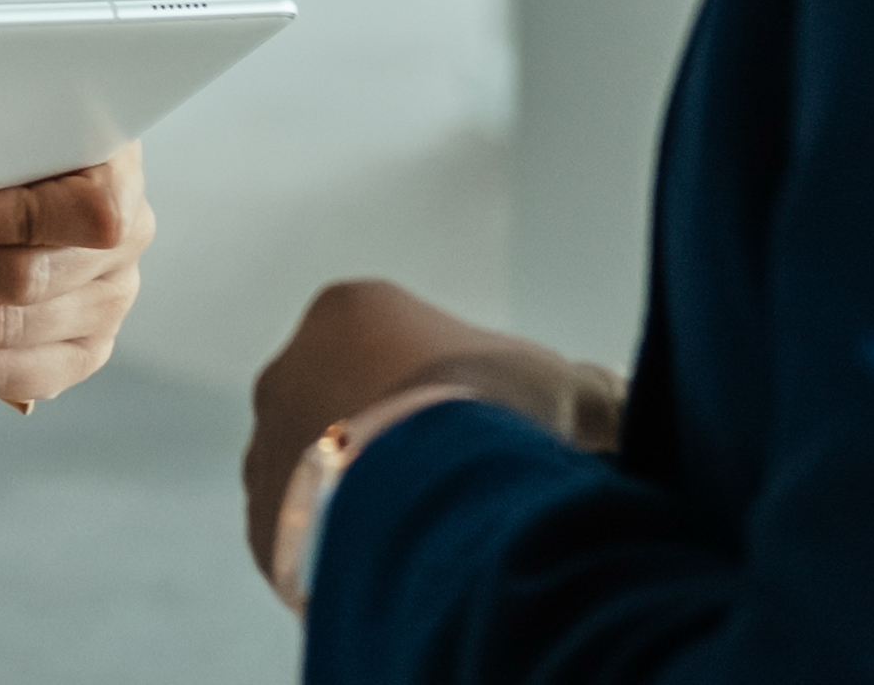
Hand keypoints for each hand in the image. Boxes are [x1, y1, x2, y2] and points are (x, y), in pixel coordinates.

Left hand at [0, 148, 150, 410]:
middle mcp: (126, 246)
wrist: (32, 197)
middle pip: (28, 280)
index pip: (91, 214)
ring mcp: (110, 306)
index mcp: (117, 177)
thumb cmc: (10, 159)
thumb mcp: (4, 135)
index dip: (18, 220)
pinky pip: (6, 374)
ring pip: (5, 330)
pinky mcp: (84, 354)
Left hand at [241, 277, 618, 575]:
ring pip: (323, 472)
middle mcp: (289, 369)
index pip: (403, 347)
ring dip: (367, 494)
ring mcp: (267, 448)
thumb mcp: (566, 387)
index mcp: (351, 312)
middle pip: (355, 405)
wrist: (428, 500)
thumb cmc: (493, 422)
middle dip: (402, 440)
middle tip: (464, 484)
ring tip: (432, 529)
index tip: (491, 431)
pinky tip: (397, 561)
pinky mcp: (263, 525)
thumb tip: (610, 397)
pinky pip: (309, 537)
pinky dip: (347, 549)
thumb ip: (587, 387)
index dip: (457, 393)